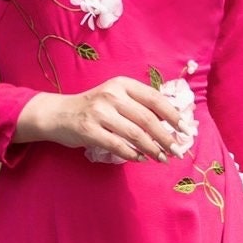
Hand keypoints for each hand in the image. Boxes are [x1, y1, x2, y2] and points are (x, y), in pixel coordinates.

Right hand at [15, 77, 184, 162]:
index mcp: (122, 84)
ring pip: (134, 134)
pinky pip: (117, 145)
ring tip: (162, 158)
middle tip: (177, 150)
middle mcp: (111, 95)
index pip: (154, 98)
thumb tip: (171, 122)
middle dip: (166, 137)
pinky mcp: (88, 130)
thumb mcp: (115, 97)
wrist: (57, 114)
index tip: (185, 129)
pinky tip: (141, 158)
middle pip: (147, 119)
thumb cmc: (93, 108)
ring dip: (152, 149)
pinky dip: (132, 154)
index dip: (173, 115)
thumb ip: (138, 104)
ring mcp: (99, 112)